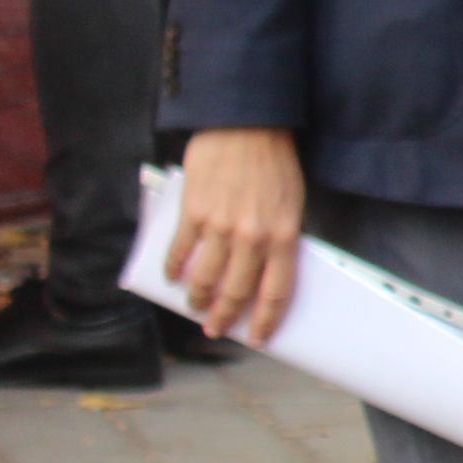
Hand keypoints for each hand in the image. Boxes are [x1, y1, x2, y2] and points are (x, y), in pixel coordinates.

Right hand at [168, 127, 306, 344]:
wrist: (247, 125)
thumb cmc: (274, 163)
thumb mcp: (291, 204)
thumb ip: (278, 238)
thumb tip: (263, 269)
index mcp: (284, 236)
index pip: (276, 292)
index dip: (265, 320)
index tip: (258, 337)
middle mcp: (253, 237)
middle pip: (237, 291)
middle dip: (224, 316)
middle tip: (215, 328)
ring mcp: (221, 226)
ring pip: (205, 277)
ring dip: (197, 297)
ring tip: (193, 305)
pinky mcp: (194, 211)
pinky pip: (180, 250)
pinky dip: (173, 267)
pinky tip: (171, 276)